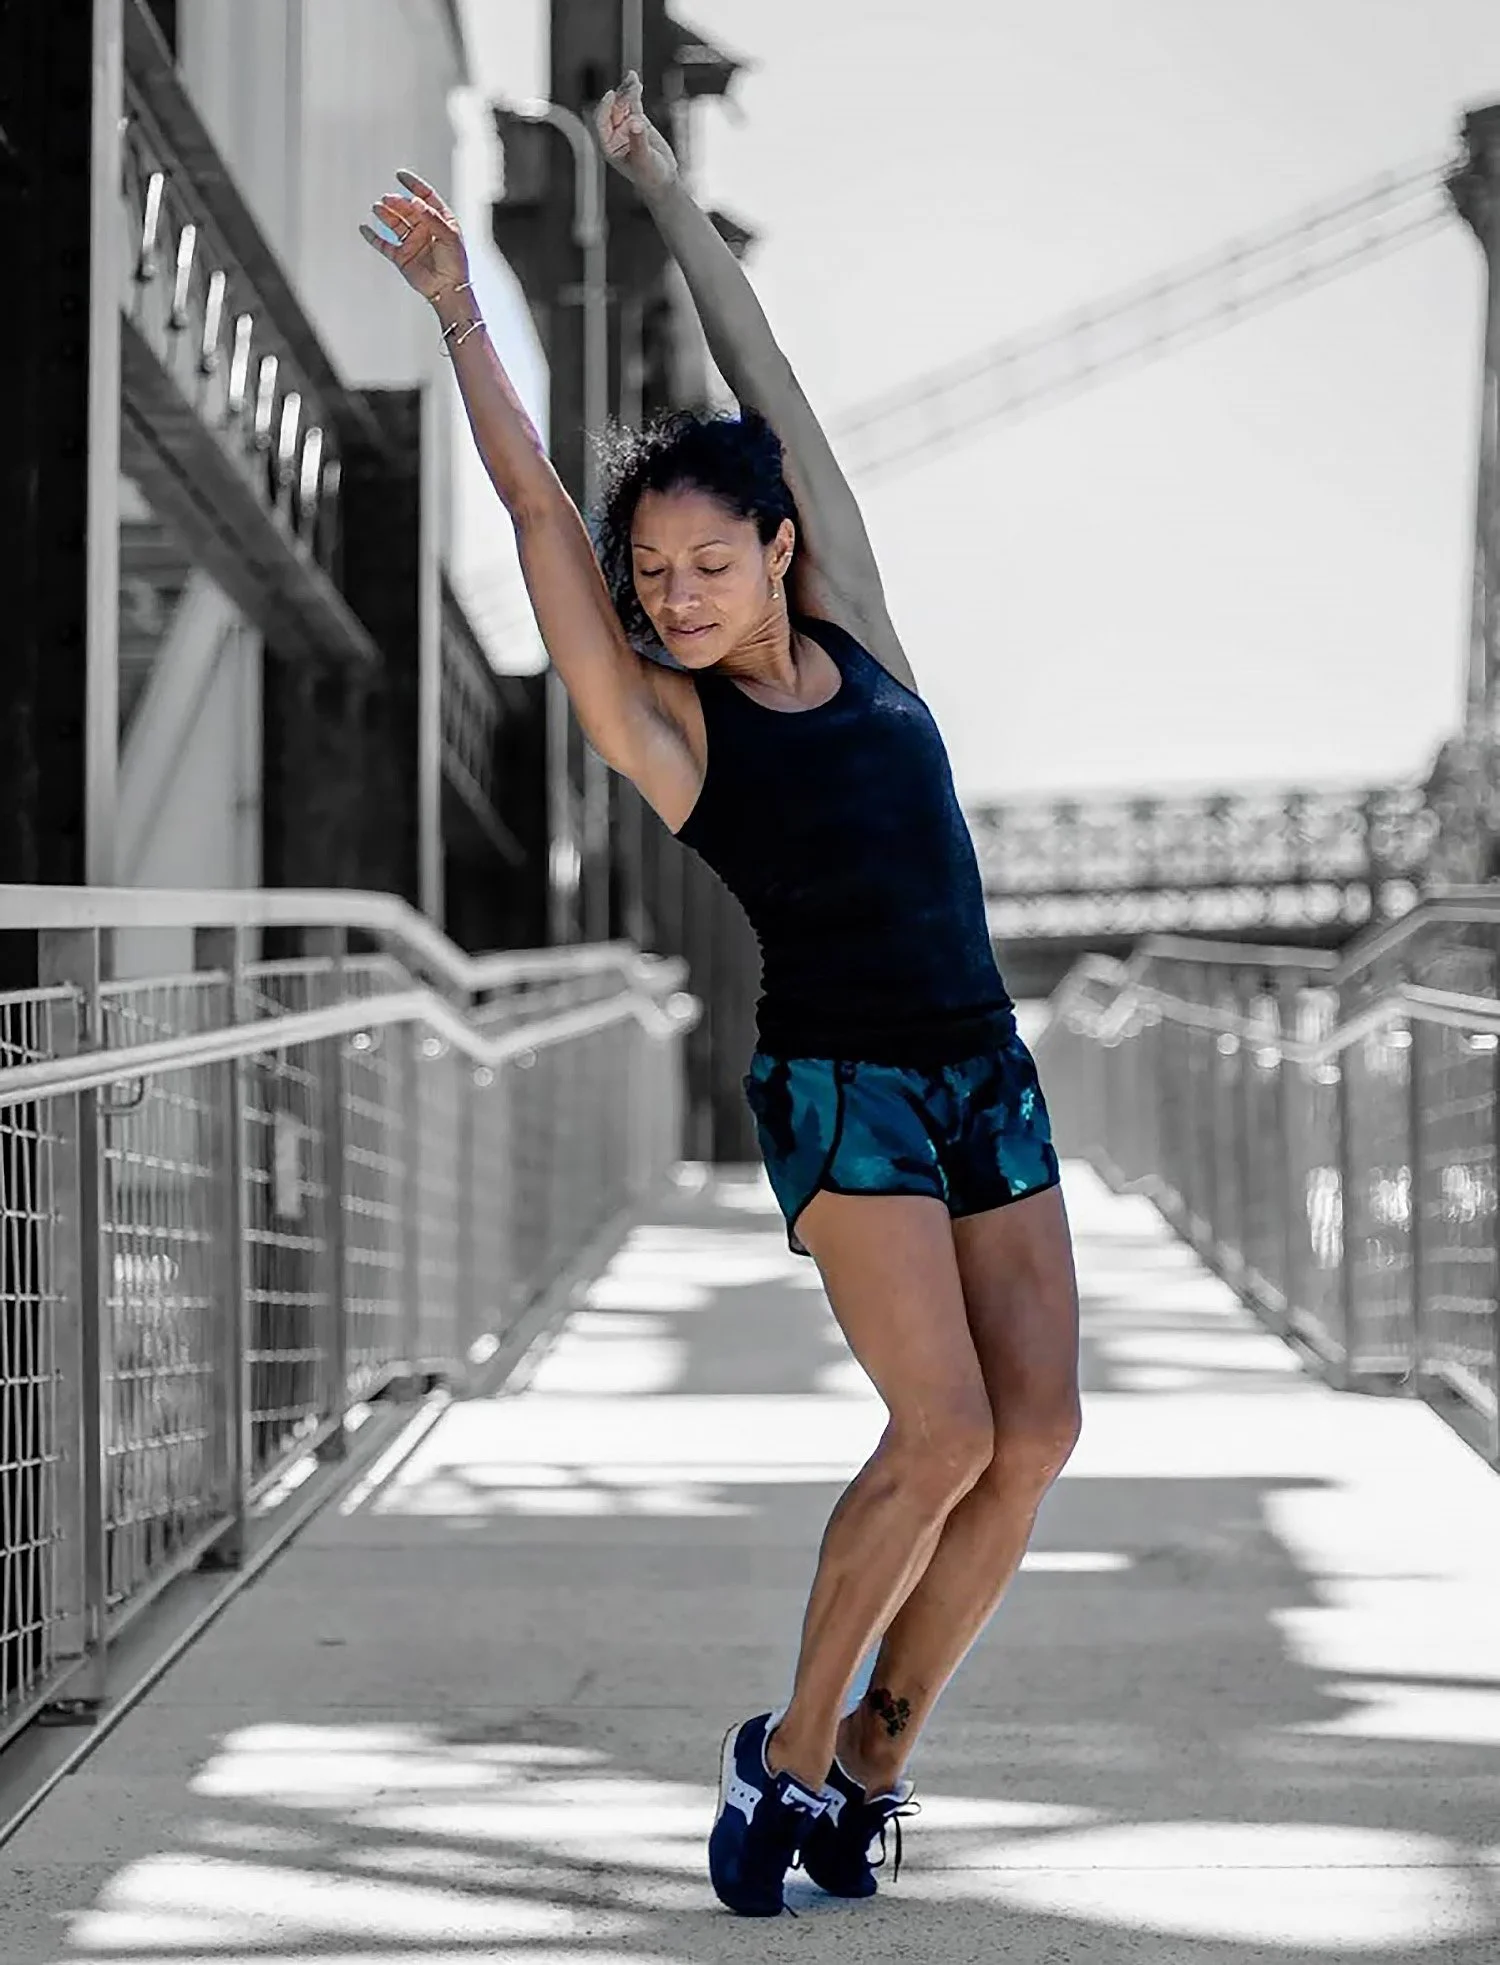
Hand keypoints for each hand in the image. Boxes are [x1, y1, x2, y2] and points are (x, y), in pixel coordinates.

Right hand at [359, 169, 469, 303]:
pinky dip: (373, 237)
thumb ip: (432, 217)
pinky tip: (364, 228)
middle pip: (407, 209)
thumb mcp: (449, 236)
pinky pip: (384, 244)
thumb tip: (415, 201)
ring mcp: (412, 242)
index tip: (400, 175)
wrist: (448, 289)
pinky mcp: (401, 256)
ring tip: (377, 207)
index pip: (425, 196)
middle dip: (397, 202)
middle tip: (388, 199)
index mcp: (439, 220)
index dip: (413, 185)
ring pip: (395, 223)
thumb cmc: (455, 263)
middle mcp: (424, 229)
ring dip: (386, 214)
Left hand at [596, 70, 677, 194]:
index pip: (602, 122)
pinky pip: (633, 103)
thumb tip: (635, 122)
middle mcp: (614, 134)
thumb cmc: (651, 176)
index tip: (611, 95)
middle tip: (630, 87)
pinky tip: (634, 80)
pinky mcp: (636, 121)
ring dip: (627, 91)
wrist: (664, 179)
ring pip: (622, 103)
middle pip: (613, 109)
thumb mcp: (644, 160)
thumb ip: (639, 141)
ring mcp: (625, 126)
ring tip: (633, 79)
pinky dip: (634, 92)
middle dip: (620, 97)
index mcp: (608, 146)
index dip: (605, 108)